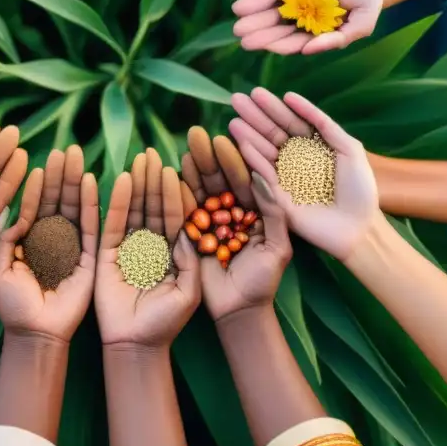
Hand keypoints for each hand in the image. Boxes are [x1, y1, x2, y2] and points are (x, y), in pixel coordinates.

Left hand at [0, 146, 98, 341]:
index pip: (35, 205)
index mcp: (31, 240)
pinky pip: (91, 226)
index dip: (36, 184)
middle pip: (57, 200)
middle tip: (63, 148)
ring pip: (74, 207)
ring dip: (74, 180)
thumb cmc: (12, 307)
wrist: (35, 334)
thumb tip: (10, 213)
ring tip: (75, 155)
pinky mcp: (90, 257)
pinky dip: (91, 203)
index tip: (36, 160)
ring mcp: (73, 246)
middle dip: (60, 174)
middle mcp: (54, 239)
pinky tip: (89, 181)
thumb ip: (3, 241)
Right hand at [95, 149, 200, 347]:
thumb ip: (192, 260)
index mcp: (172, 249)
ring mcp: (128, 246)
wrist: (135, 346)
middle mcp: (151, 243)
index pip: (177, 214)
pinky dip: (117, 201)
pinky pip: (112, 223)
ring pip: (135, 208)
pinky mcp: (106, 252)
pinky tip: (122, 179)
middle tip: (154, 151)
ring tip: (140, 158)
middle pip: (154, 204)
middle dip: (154, 178)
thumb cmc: (167, 324)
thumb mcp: (190, 291)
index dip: (177, 190)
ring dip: (137, 182)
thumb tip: (194, 227)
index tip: (179, 164)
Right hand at [181, 128, 291, 320]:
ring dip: (191, 168)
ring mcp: (208, 222)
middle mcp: (230, 212)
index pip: (243, 179)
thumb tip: (264, 177)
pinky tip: (168, 173)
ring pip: (199, 190)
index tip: (225, 138)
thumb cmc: (262, 283)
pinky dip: (176, 192)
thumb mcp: (278, 248)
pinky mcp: (188, 235)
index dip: (234, 159)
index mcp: (253, 211)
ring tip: (181, 146)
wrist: (236, 312)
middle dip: (208, 156)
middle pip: (218, 179)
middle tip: (196, 133)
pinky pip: (182, 210)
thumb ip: (274, 213)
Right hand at [229, 88, 379, 260]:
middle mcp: (295, 160)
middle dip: (254, 116)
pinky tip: (242, 143)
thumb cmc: (360, 189)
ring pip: (264, 151)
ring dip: (248, 135)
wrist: (360, 227)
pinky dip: (253, 158)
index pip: (290, 122)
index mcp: (312, 147)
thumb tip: (293, 98)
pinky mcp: (277, 197)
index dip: (274, 108)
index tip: (256, 92)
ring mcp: (285, 178)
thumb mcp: (350, 149)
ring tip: (234, 119)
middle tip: (236, 98)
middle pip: (272, 133)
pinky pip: (263, 175)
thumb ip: (325, 125)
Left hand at [232, 0, 382, 54]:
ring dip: (253, 16)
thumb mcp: (363, 19)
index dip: (282, 44)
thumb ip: (339, 37)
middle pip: (276, 27)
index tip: (270, 47)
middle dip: (260, 33)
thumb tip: (308, 51)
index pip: (295, 41)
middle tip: (243, 38)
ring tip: (238, 21)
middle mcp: (299, 15)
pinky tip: (242, 4)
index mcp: (315, 30)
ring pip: (268, 9)